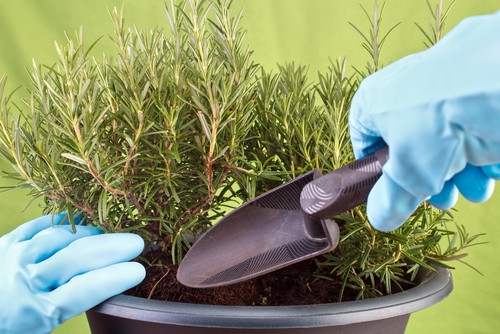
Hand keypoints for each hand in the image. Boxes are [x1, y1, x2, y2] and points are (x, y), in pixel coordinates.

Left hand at [0, 214, 144, 333]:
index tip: (140, 269)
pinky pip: (37, 226)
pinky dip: (60, 222)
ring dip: (89, 235)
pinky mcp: (4, 242)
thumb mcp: (36, 330)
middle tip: (137, 242)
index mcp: (35, 312)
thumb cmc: (4, 328)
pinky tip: (75, 224)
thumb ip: (67, 308)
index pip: (86, 290)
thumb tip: (104, 288)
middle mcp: (25, 279)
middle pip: (78, 258)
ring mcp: (13, 256)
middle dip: (112, 248)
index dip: (116, 278)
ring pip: (60, 237)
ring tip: (106, 237)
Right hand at [349, 11, 499, 230]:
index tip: (394, 196)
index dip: (379, 176)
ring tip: (472, 188)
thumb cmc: (435, 121)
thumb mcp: (407, 175)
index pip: (365, 146)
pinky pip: (472, 133)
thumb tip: (380, 220)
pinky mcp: (473, 100)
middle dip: (430, 182)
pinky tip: (491, 168)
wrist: (493, 82)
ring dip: (460, 176)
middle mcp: (403, 98)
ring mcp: (440, 97)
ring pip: (445, 147)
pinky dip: (482, 157)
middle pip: (410, 153)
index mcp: (373, 105)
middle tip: (440, 196)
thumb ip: (391, 201)